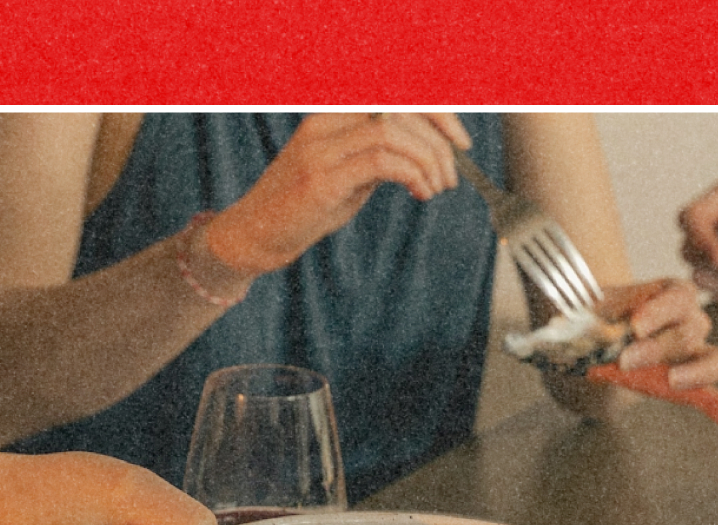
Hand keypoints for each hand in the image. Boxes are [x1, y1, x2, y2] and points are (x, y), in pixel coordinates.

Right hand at [202, 112, 471, 274]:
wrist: (257, 235)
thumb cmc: (306, 206)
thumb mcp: (350, 173)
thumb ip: (381, 156)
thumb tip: (430, 153)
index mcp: (333, 116)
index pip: (394, 96)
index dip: (436, 112)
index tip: (460, 142)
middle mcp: (324, 123)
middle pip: (398, 110)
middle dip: (439, 142)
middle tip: (451, 176)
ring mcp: (320, 149)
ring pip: (393, 133)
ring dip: (428, 161)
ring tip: (436, 188)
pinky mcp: (322, 179)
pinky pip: (381, 161)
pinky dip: (412, 175)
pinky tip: (420, 194)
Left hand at [547, 278, 717, 420]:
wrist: (593, 340)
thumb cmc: (598, 317)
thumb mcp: (591, 307)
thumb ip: (590, 317)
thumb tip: (578, 329)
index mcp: (671, 294)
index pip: (679, 297)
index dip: (660, 311)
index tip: (635, 326)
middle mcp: (691, 320)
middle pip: (691, 330)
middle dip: (660, 346)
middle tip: (629, 359)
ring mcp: (697, 353)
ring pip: (714, 358)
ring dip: (694, 371)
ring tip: (673, 381)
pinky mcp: (693, 382)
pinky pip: (716, 395)